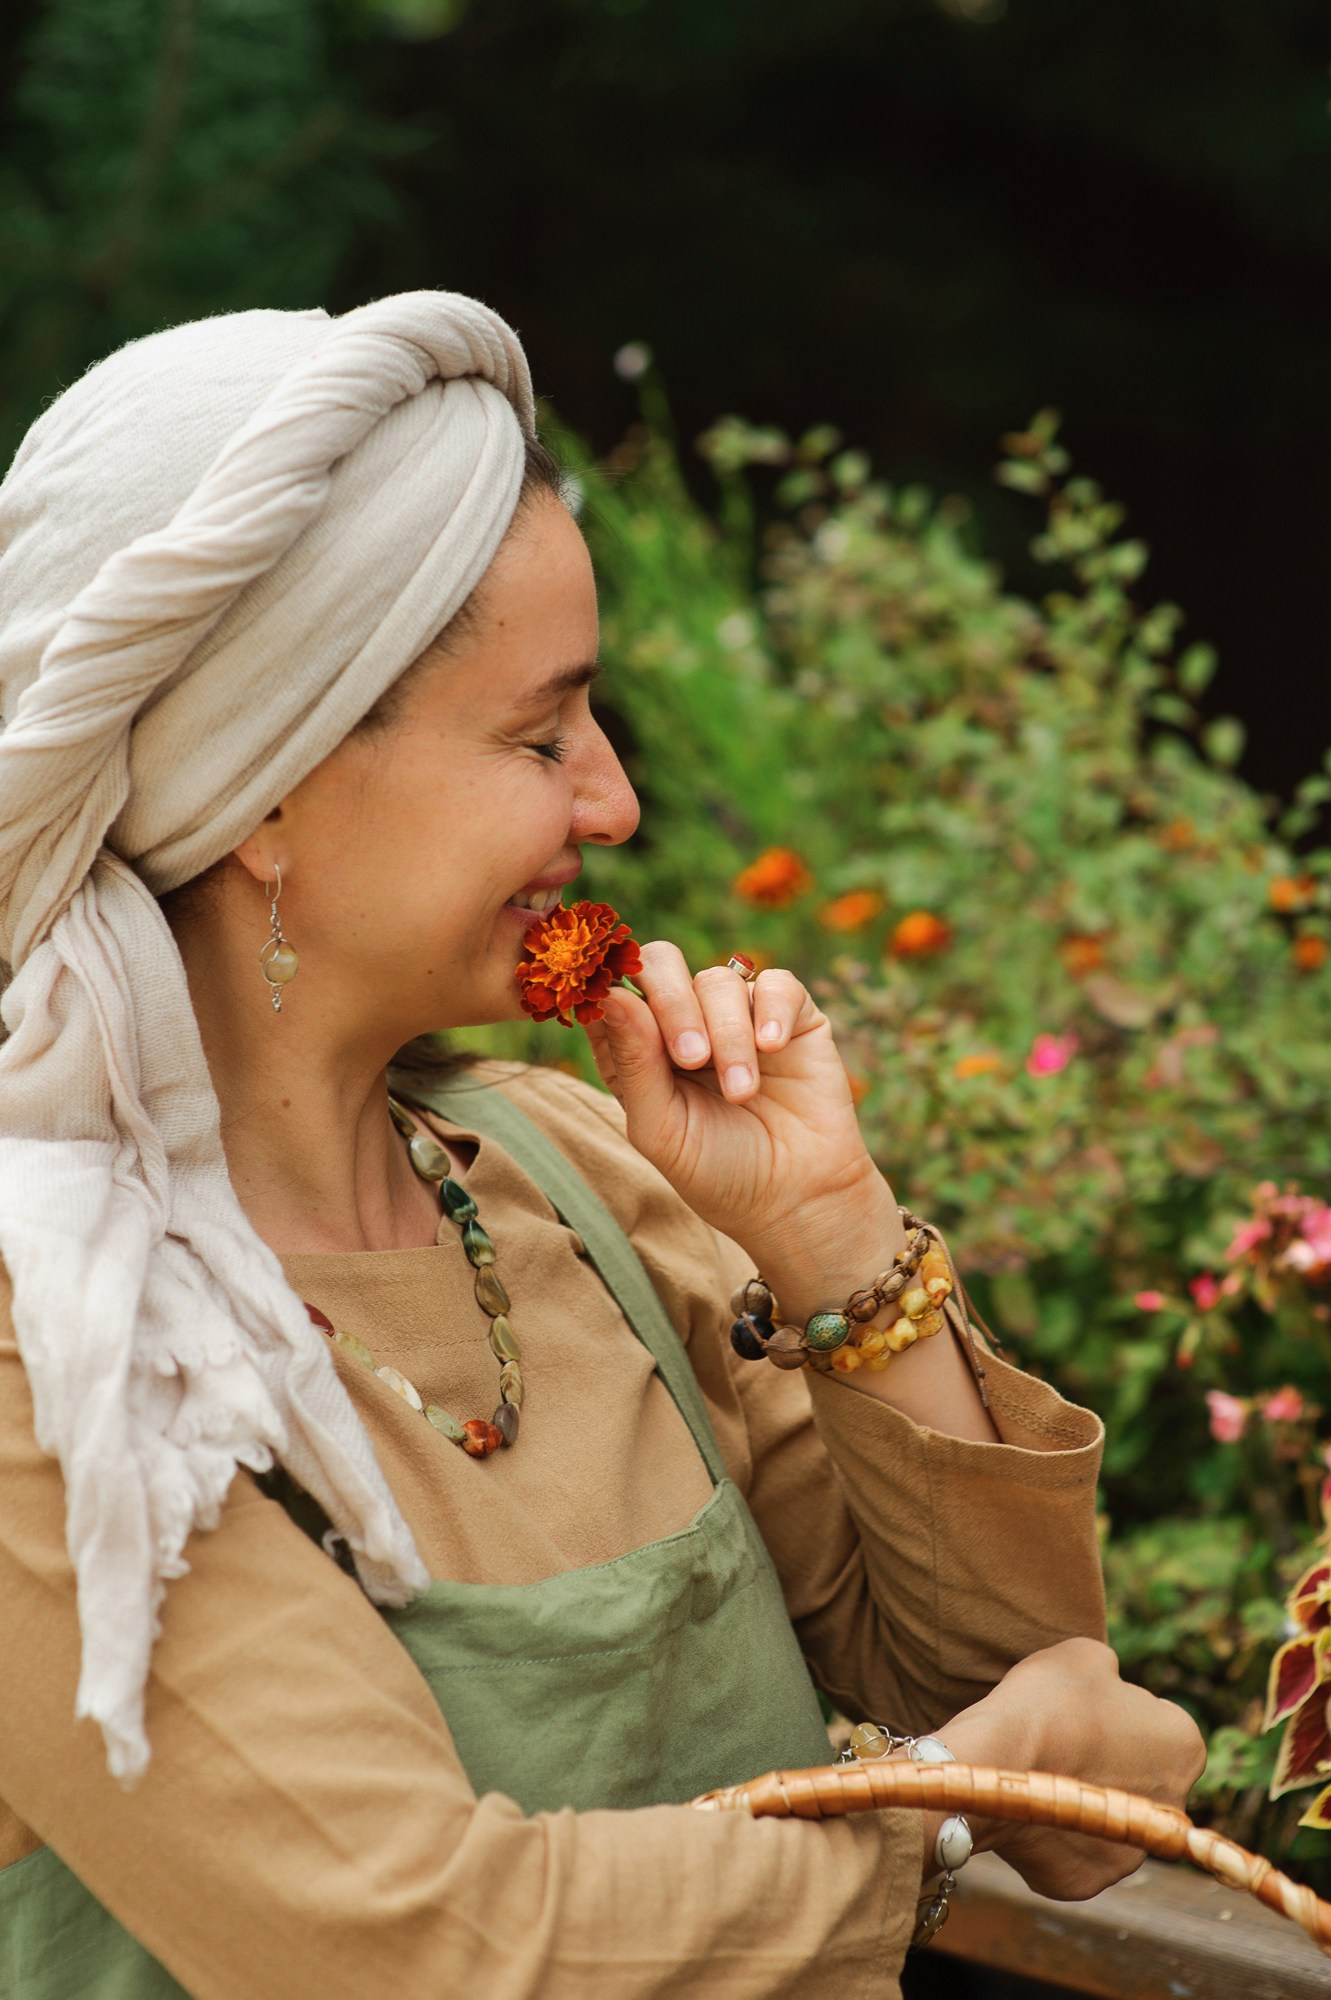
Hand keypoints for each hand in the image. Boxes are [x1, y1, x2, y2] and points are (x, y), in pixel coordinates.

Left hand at [583, 943, 896, 1285]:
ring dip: (728, 1036)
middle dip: (672, 1004)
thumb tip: (610, 994)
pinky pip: (777, 983)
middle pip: (661, 965)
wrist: (796, 1198)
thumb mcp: (661, 1128)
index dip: (614, 991)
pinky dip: (772, 1011)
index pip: (613, 992)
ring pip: (718, 981)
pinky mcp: (790, 1015)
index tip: (621, 1011)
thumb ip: (633, 1062)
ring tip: (742, 1092)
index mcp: (639, 1048)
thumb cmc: (718, 1170)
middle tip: (690, 1059)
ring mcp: (737, 1014)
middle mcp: (684, 1021)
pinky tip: (773, 1048)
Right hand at [938, 1637, 1206, 1900]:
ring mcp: (1131, 1852)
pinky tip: (1028, 1807)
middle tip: (1065, 1745)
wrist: (997, 1762)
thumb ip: (1113, 1674)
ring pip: (1110, 1822)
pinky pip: (1074, 1855)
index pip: (1162, 1727)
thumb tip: (1110, 1686)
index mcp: (1184, 1745)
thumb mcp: (1086, 1656)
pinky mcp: (1089, 1882)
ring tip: (1041, 1775)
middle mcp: (1173, 1807)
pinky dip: (1054, 1836)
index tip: (1087, 1712)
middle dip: (1111, 1767)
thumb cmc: (1046, 1702)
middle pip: (1143, 1781)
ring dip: (1086, 1803)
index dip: (1121, 1716)